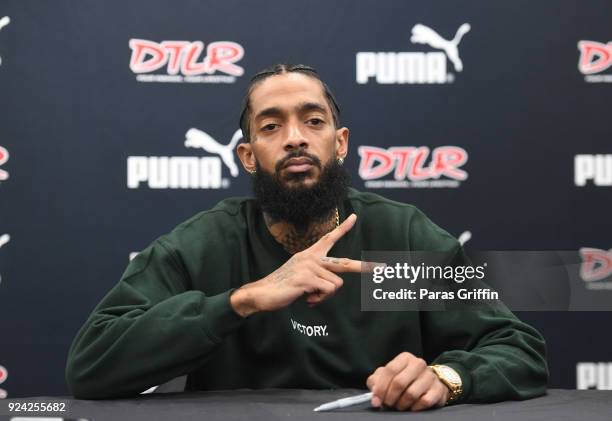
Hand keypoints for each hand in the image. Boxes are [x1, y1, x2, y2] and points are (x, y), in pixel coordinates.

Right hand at [231, 213, 372, 315]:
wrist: (263, 293)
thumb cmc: (283, 287)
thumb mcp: (302, 277)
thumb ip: (317, 276)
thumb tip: (331, 287)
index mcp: (309, 254)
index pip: (329, 238)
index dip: (343, 228)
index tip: (354, 217)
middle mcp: (311, 257)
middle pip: (344, 263)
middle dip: (364, 267)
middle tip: (382, 268)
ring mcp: (309, 267)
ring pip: (335, 285)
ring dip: (324, 296)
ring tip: (309, 296)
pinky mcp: (307, 278)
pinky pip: (327, 291)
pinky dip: (319, 299)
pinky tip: (306, 298)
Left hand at [366, 352, 448, 410]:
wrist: (429, 384)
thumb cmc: (404, 379)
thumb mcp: (388, 376)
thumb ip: (377, 381)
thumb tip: (374, 396)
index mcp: (405, 358)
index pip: (390, 370)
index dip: (381, 387)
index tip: (376, 400)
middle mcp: (419, 364)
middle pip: (399, 382)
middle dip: (390, 397)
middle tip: (388, 404)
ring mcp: (430, 376)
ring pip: (411, 394)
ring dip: (402, 404)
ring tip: (399, 406)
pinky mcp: (438, 389)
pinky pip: (424, 401)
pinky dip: (415, 408)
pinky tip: (412, 407)